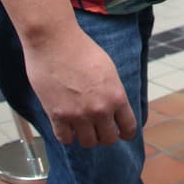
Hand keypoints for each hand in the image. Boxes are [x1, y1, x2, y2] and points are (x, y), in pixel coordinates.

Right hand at [23, 28, 136, 146]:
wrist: (54, 41)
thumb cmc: (81, 49)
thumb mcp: (109, 69)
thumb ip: (112, 92)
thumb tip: (114, 108)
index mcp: (117, 96)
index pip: (129, 127)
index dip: (126, 133)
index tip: (121, 133)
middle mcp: (100, 109)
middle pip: (108, 139)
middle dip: (105, 135)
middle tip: (99, 128)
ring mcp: (78, 115)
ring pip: (88, 143)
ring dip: (86, 136)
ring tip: (83, 127)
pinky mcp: (57, 116)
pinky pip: (65, 139)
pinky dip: (67, 135)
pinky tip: (67, 127)